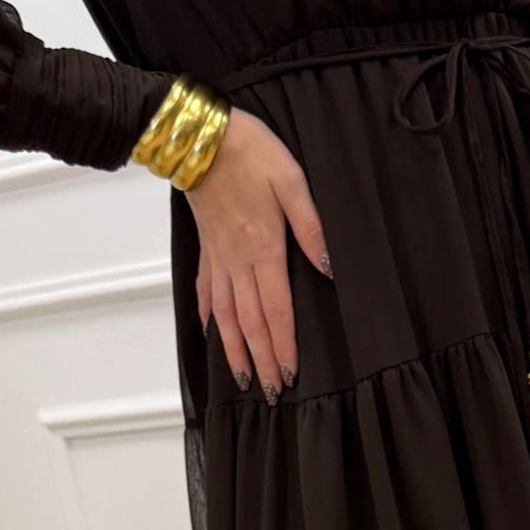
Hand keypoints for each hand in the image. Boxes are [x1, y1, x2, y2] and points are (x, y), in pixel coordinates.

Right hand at [188, 107, 329, 399]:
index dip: (284, 345)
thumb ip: (311, 227)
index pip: (276, 310)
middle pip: (251, 323)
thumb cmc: (250, 153)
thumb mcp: (292, 181)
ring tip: (244, 377)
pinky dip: (209, 314)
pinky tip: (211, 330)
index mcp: (264, 249)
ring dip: (235, 349)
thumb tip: (328, 267)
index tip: (291, 374)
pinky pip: (207, 288)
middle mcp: (238, 262)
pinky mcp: (208, 247)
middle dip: (263, 360)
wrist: (201, 136)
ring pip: (227, 314)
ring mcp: (219, 257)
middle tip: (271, 392)